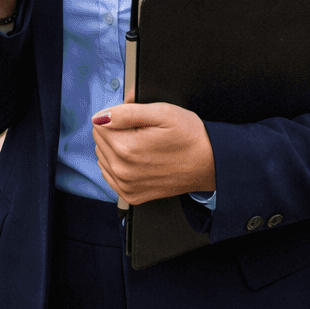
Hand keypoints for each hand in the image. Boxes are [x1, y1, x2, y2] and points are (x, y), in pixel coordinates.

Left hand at [91, 103, 215, 205]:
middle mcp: (123, 170)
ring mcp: (127, 186)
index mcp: (127, 148)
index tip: (136, 119)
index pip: (99, 124)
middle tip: (143, 131)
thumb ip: (125, 113)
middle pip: (100, 140)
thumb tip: (100, 117)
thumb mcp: (161, 112)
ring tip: (143, 145)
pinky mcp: (132, 195)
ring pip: (103, 156)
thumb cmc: (189, 136)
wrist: (210, 164)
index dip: (117, 116)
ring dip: (117, 148)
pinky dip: (118, 164)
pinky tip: (137, 160)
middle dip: (116, 131)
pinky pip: (110, 175)